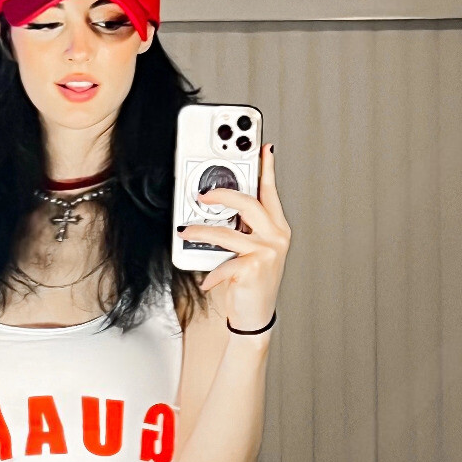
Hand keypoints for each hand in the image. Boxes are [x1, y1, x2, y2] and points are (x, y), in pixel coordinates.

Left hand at [178, 143, 290, 330]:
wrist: (255, 314)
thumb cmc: (250, 281)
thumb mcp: (250, 250)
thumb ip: (242, 228)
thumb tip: (216, 207)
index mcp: (276, 227)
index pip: (270, 192)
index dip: (266, 169)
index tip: (263, 148)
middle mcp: (276, 237)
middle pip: (248, 203)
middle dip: (222, 195)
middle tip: (201, 196)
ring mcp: (267, 252)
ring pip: (227, 233)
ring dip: (201, 232)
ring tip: (185, 232)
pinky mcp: (254, 269)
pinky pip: (224, 264)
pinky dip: (211, 273)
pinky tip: (205, 280)